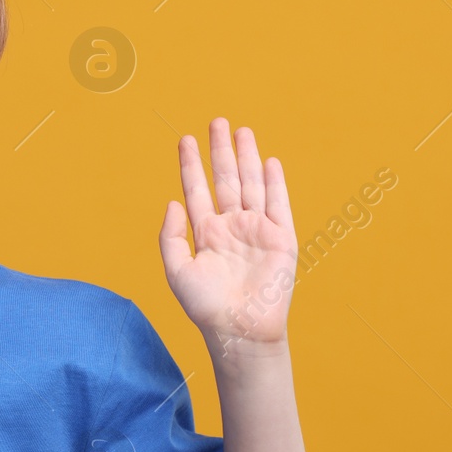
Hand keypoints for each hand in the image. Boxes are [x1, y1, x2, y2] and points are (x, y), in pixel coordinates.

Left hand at [160, 118, 297, 353]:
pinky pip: (279, 205)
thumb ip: (171, 236)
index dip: (191, 164)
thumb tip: (171, 202)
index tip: (185, 139)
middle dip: (220, 151)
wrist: (240, 330)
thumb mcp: (177, 271)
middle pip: (225, 179)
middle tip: (216, 121)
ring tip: (241, 130)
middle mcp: (231, 227)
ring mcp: (257, 230)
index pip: (196, 189)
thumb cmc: (206, 307)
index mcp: (206, 233)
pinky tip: (269, 162)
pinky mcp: (281, 239)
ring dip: (247, 158)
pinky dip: (275, 183)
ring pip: (251, 185)